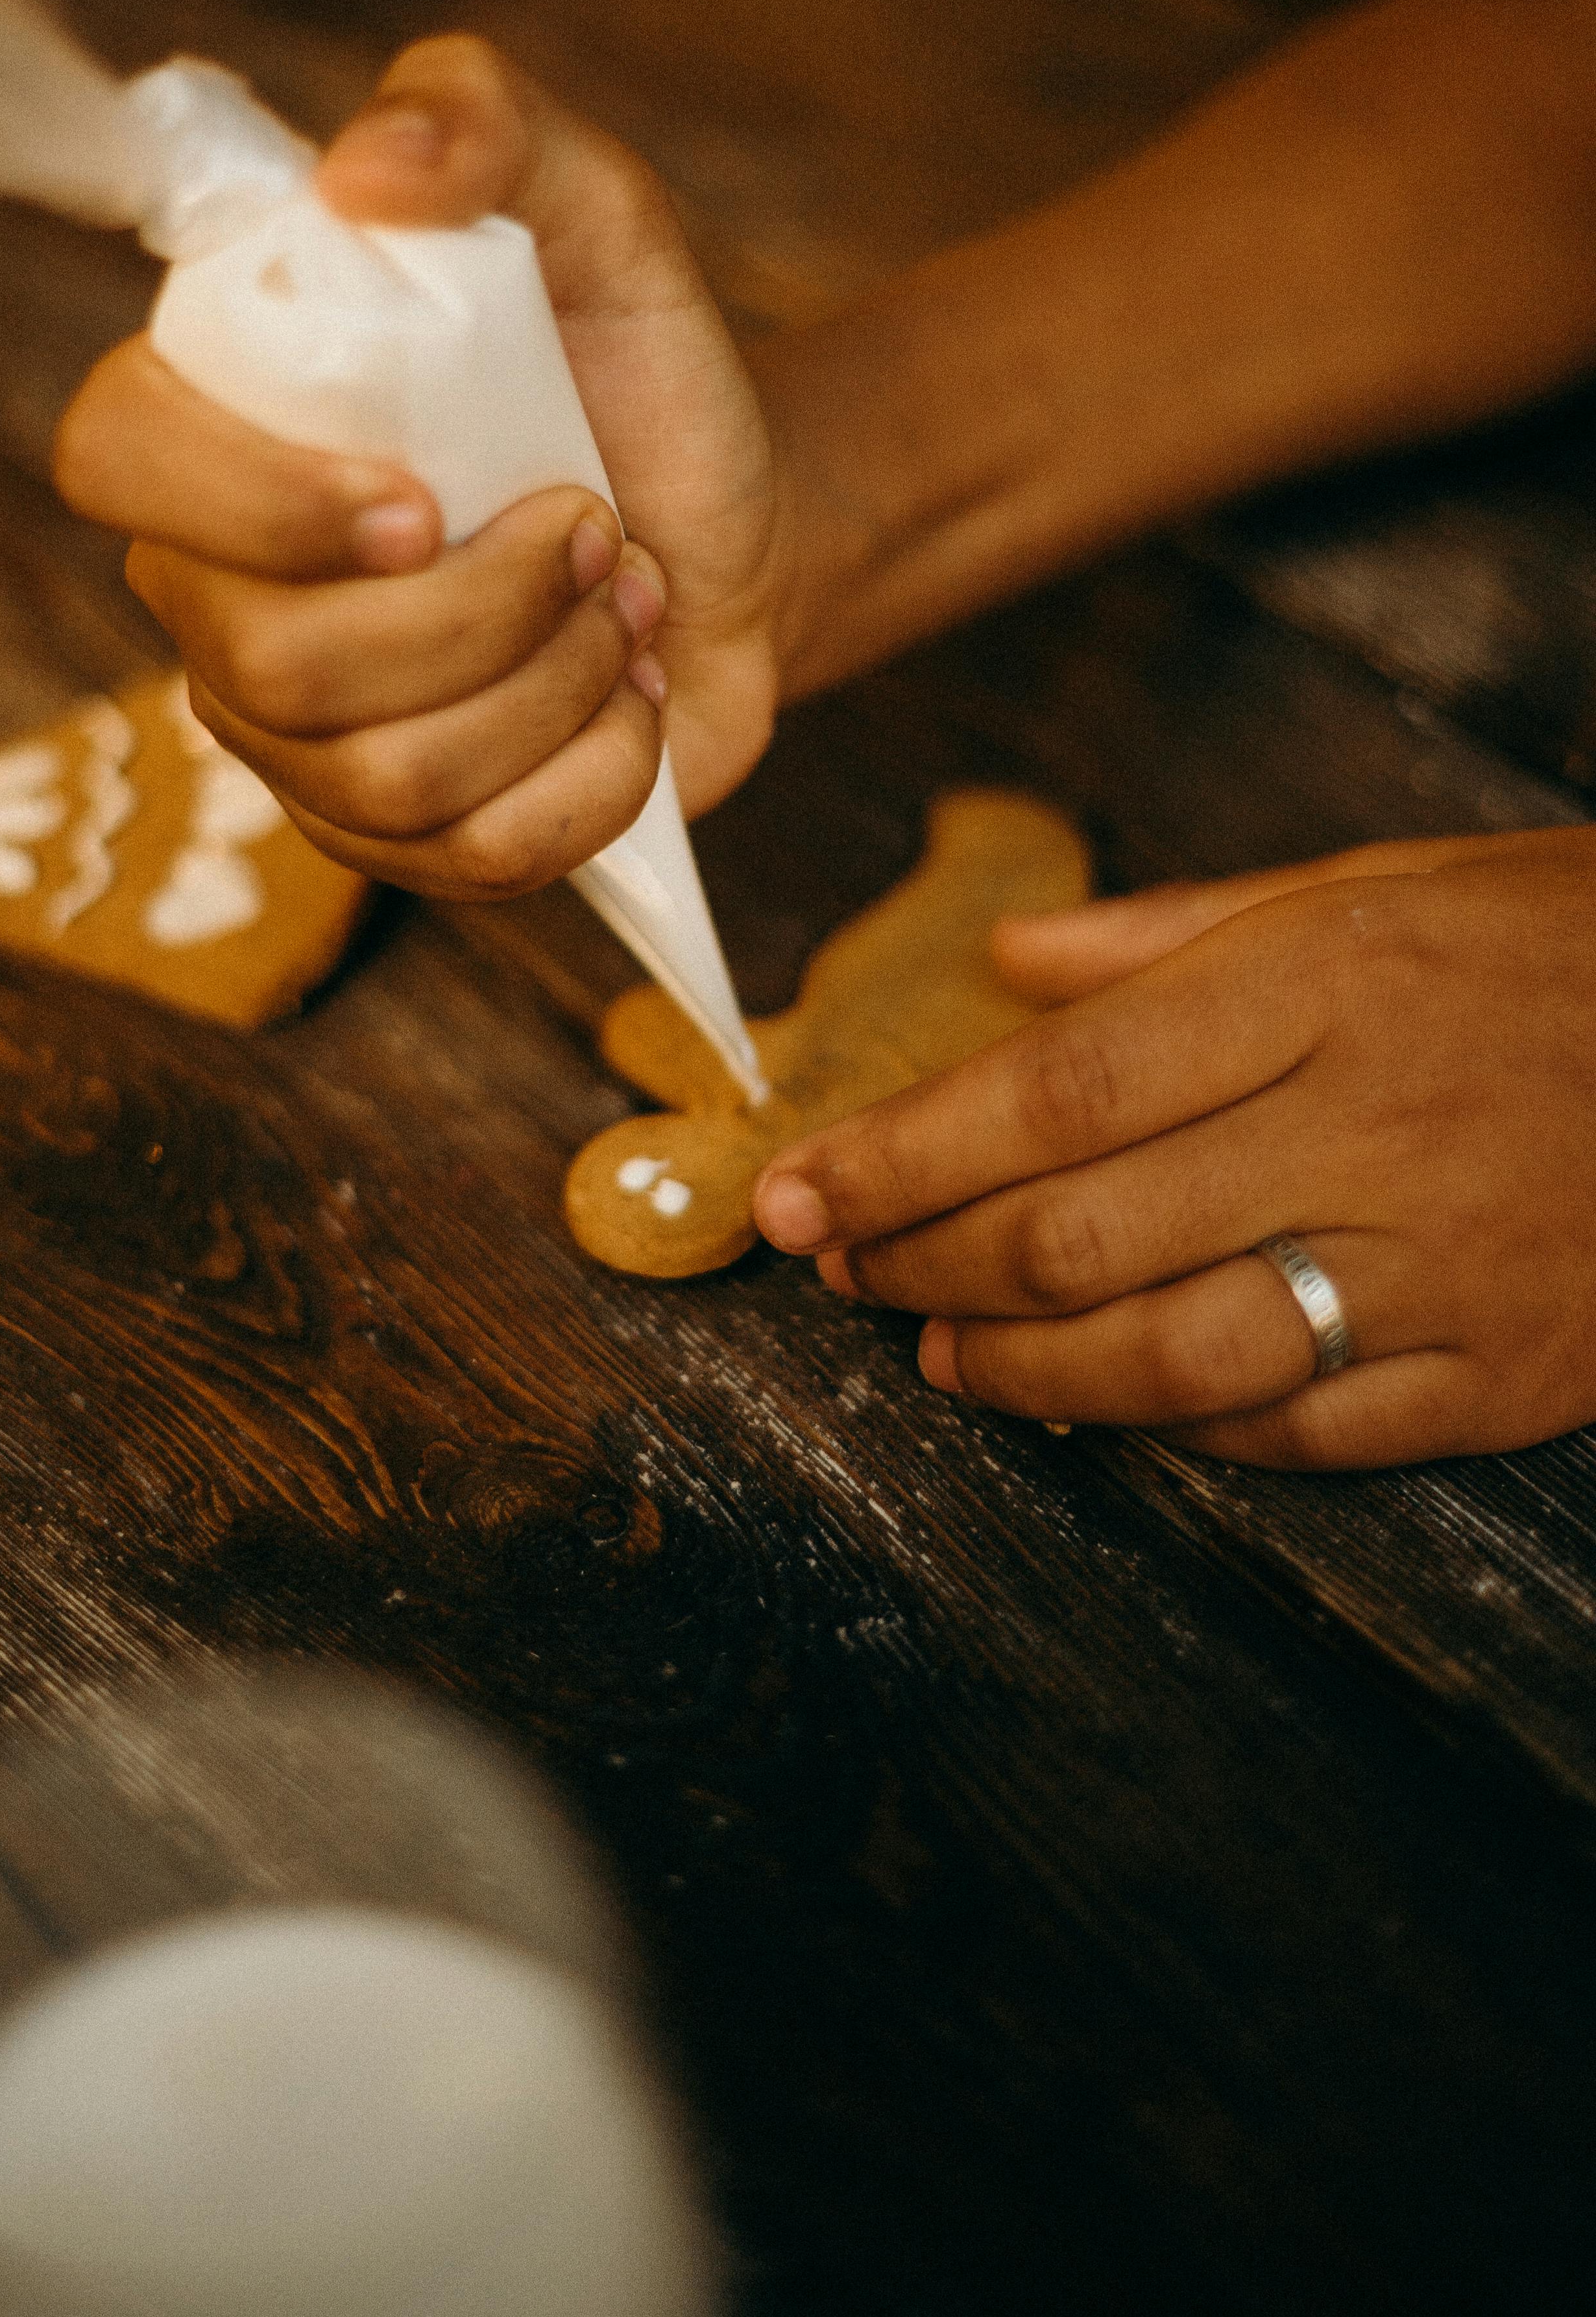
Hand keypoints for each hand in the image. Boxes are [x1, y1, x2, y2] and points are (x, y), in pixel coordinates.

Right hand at [55, 34, 782, 898]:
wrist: (741, 531)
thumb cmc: (635, 372)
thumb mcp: (596, 211)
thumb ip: (481, 118)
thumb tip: (361, 167)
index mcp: (220, 430)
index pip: (117, 463)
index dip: (256, 504)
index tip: (423, 499)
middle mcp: (226, 598)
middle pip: (273, 668)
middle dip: (480, 613)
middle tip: (592, 535)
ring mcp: (304, 740)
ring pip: (380, 780)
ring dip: (552, 689)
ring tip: (622, 608)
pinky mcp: (401, 840)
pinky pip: (469, 863)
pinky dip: (591, 783)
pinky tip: (628, 708)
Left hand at [752, 827, 1595, 1467]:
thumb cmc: (1560, 941)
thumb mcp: (1379, 882)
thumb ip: (1178, 931)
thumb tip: (1006, 960)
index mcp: (1321, 988)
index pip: (1052, 1090)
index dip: (901, 1156)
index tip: (797, 1191)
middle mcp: (1368, 1129)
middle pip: (1082, 1232)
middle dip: (925, 1266)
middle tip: (846, 1271)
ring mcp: (1441, 1265)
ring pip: (1172, 1358)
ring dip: (1023, 1373)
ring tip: (943, 1354)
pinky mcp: (1505, 1371)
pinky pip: (1305, 1434)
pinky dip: (1182, 1432)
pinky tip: (1107, 1407)